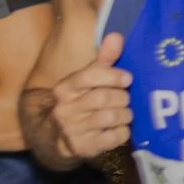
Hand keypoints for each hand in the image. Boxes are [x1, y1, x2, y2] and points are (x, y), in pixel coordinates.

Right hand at [30, 33, 134, 164]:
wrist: (55, 137)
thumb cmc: (78, 103)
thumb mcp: (86, 81)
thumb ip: (103, 60)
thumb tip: (117, 36)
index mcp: (64, 88)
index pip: (89, 76)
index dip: (112, 75)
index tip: (128, 78)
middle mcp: (65, 109)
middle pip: (104, 97)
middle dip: (122, 97)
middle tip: (126, 98)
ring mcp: (72, 130)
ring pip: (111, 117)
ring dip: (125, 114)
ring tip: (126, 113)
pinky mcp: (83, 147)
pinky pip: (113, 138)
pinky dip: (123, 132)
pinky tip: (121, 128)